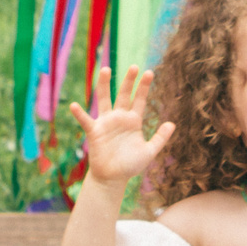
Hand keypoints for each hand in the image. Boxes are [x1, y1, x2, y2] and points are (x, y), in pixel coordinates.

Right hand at [69, 69, 175, 188]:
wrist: (113, 179)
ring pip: (104, 100)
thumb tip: (172, 123)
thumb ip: (160, 138)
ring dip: (104, 85)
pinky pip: (86, 121)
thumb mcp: (149, 152)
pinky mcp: (94, 132)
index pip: (139, 99)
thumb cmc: (130, 165)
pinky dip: (80, 114)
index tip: (149, 72)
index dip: (144, 87)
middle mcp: (119, 118)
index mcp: (133, 121)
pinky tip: (74, 106)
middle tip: (135, 66)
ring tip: (106, 69)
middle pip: (123, 94)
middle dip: (128, 81)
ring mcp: (106, 123)